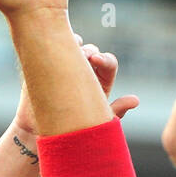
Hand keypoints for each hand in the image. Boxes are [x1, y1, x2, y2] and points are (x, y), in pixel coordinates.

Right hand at [14, 38, 138, 137]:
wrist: (40, 133)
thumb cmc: (73, 131)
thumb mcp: (96, 122)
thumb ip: (116, 110)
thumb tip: (135, 100)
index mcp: (102, 82)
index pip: (108, 63)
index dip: (104, 59)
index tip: (96, 59)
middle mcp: (86, 70)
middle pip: (91, 51)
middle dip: (87, 52)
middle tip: (81, 57)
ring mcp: (67, 65)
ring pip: (73, 45)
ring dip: (72, 46)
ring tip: (66, 54)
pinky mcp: (48, 63)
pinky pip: (53, 46)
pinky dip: (54, 43)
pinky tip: (51, 51)